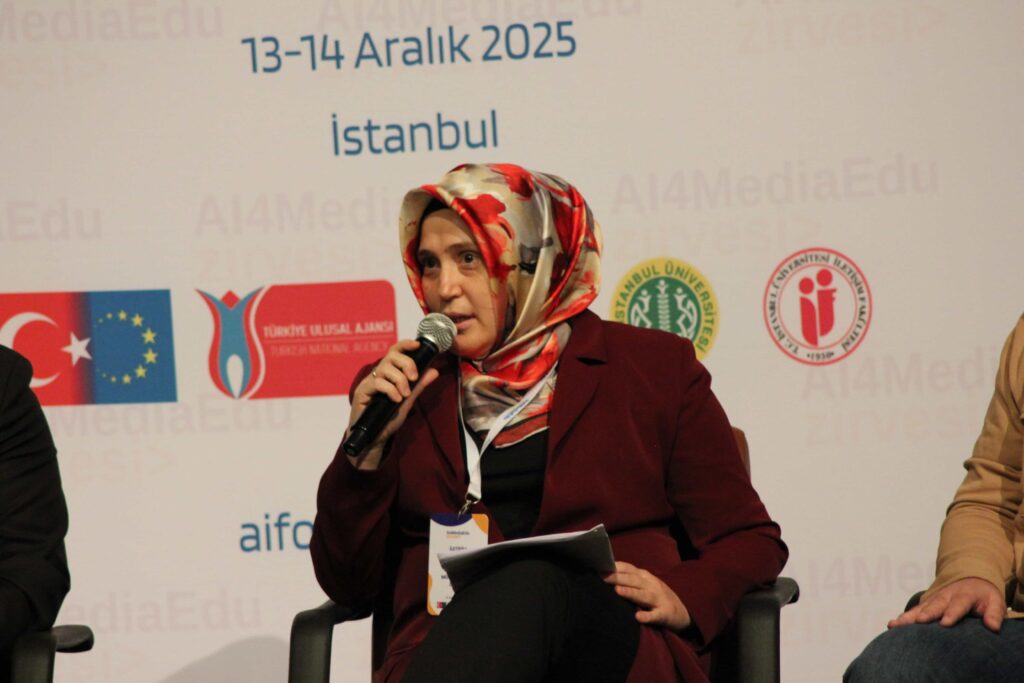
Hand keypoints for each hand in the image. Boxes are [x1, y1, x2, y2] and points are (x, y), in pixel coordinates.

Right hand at [345, 339, 438, 469]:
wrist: (374, 439)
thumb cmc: (387, 419)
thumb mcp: (408, 401)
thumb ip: (419, 386)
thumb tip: (434, 371)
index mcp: (388, 374)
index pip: (394, 352)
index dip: (405, 345)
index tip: (417, 344)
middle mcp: (377, 375)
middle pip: (391, 356)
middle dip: (406, 363)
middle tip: (414, 378)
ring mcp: (368, 383)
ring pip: (385, 368)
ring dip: (400, 380)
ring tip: (405, 394)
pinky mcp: (362, 392)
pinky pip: (377, 383)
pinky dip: (390, 390)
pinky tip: (396, 400)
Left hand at [604, 561, 690, 630]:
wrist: (682, 612)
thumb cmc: (656, 596)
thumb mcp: (645, 583)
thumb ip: (629, 578)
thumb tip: (605, 574)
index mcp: (645, 577)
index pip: (629, 568)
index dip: (615, 567)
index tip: (599, 567)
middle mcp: (651, 585)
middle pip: (633, 580)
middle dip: (617, 578)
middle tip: (602, 577)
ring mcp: (659, 599)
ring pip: (643, 595)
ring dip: (631, 592)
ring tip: (617, 591)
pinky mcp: (665, 614)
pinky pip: (656, 615)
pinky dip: (647, 616)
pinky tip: (638, 617)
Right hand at [888, 577, 1005, 631]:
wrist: (970, 578)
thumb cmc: (984, 595)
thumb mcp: (995, 601)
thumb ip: (995, 614)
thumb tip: (992, 627)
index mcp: (964, 595)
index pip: (958, 605)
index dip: (952, 614)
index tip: (945, 623)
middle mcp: (946, 596)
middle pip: (934, 605)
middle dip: (926, 614)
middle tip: (917, 621)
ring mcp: (934, 599)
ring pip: (920, 608)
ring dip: (908, 616)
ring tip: (895, 624)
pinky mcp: (927, 604)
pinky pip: (915, 611)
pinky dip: (904, 617)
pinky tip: (893, 625)